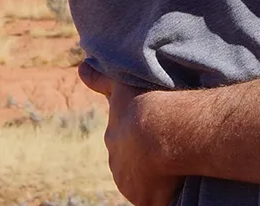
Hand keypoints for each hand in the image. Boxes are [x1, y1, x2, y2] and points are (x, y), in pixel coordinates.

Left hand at [79, 63, 180, 205]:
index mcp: (114, 139)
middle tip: (166, 145)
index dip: (138, 137)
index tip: (151, 132)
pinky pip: (158, 199)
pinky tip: (178, 183)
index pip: (124, 142)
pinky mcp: (146, 200)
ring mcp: (130, 185)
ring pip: (145, 181)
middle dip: (144, 158)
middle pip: (132, 164)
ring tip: (176, 162)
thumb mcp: (120, 86)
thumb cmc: (143, 103)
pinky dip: (166, 193)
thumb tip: (81, 67)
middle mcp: (117, 165)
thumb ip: (100, 79)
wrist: (158, 129)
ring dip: (157, 175)